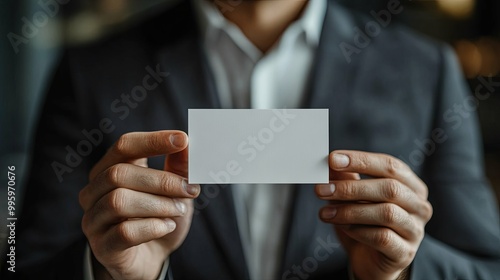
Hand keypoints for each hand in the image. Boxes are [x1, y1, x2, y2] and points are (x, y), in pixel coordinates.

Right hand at [79, 131, 199, 279]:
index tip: (182, 139)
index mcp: (110, 169)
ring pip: (119, 201)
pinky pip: (124, 232)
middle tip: (190, 189)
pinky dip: (153, 227)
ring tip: (179, 210)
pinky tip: (167, 226)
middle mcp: (94, 191)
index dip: (153, 140)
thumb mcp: (173, 190)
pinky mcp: (102, 246)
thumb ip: (178, 168)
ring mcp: (94, 219)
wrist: (151, 258)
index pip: (124, 146)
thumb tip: (186, 144)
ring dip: (158, 205)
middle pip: (119, 173)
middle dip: (161, 180)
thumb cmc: (159, 217)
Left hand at [315, 150, 432, 279]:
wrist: (371, 261)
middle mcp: (419, 206)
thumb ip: (346, 178)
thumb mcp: (353, 198)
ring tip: (326, 212)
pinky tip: (342, 227)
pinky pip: (382, 237)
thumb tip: (329, 163)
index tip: (333, 159)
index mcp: (411, 186)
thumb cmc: (365, 223)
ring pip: (387, 213)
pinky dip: (358, 230)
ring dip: (350, 210)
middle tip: (322, 190)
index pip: (391, 165)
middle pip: (390, 188)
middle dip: (352, 187)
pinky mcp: (405, 253)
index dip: (361, 160)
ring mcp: (415, 231)